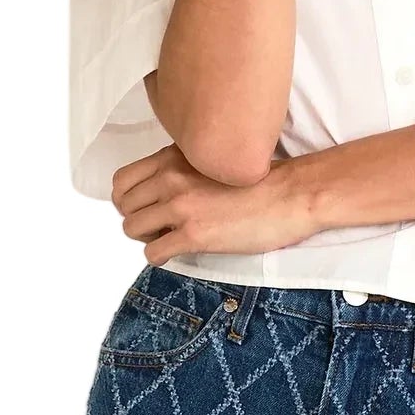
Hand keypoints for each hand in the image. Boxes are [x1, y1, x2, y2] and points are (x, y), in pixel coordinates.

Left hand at [110, 144, 317, 265]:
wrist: (292, 195)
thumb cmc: (264, 179)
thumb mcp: (214, 158)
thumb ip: (185, 168)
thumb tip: (165, 189)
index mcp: (174, 157)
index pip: (123, 180)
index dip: (128, 199)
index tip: (144, 207)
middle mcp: (171, 178)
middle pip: (124, 207)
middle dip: (138, 219)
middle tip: (158, 227)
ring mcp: (180, 207)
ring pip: (132, 229)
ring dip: (147, 238)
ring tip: (169, 239)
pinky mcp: (193, 235)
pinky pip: (152, 253)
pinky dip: (159, 257)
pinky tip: (176, 254)